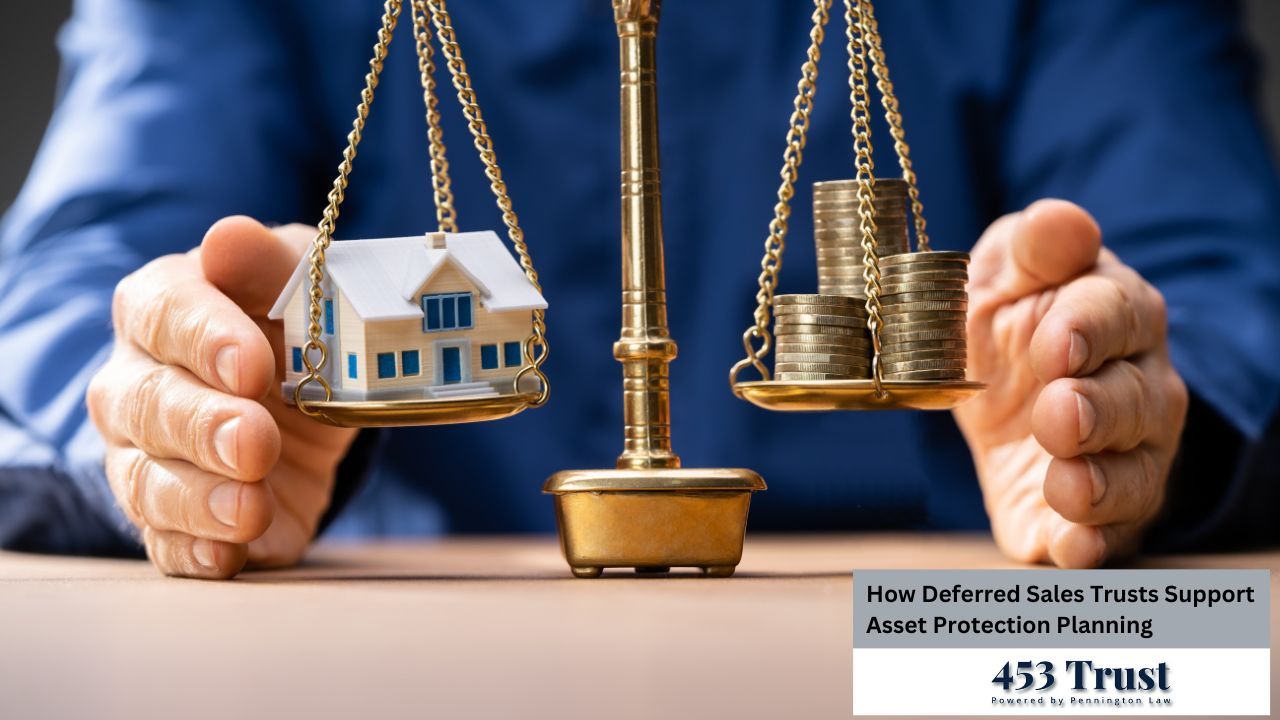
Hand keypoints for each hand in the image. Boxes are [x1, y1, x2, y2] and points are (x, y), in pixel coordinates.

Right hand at [87, 217, 356, 577]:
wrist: (311, 392)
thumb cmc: (294, 323)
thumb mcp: (303, 281)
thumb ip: (272, 264)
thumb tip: (230, 238)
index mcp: (161, 306)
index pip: (165, 315)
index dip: (206, 340)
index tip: (254, 365)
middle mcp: (136, 381)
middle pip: (147, 405)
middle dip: (202, 427)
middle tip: (255, 443)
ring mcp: (146, 456)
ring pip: (146, 481)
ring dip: (197, 500)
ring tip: (250, 508)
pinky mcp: (177, 519)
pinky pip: (167, 543)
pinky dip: (195, 553)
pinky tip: (228, 557)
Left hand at [954, 200, 1187, 567]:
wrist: (991, 383)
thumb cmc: (1010, 315)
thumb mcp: (1006, 270)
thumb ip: (1033, 249)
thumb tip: (1060, 220)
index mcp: (1117, 314)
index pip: (1118, 314)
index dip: (1090, 330)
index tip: (1056, 342)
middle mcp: (1137, 389)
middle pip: (1136, 403)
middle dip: (1099, 412)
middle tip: (1057, 414)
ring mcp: (1121, 456)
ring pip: (1134, 476)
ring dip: (1100, 485)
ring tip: (1066, 485)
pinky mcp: (1088, 516)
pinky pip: (1106, 537)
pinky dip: (1089, 546)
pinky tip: (1069, 551)